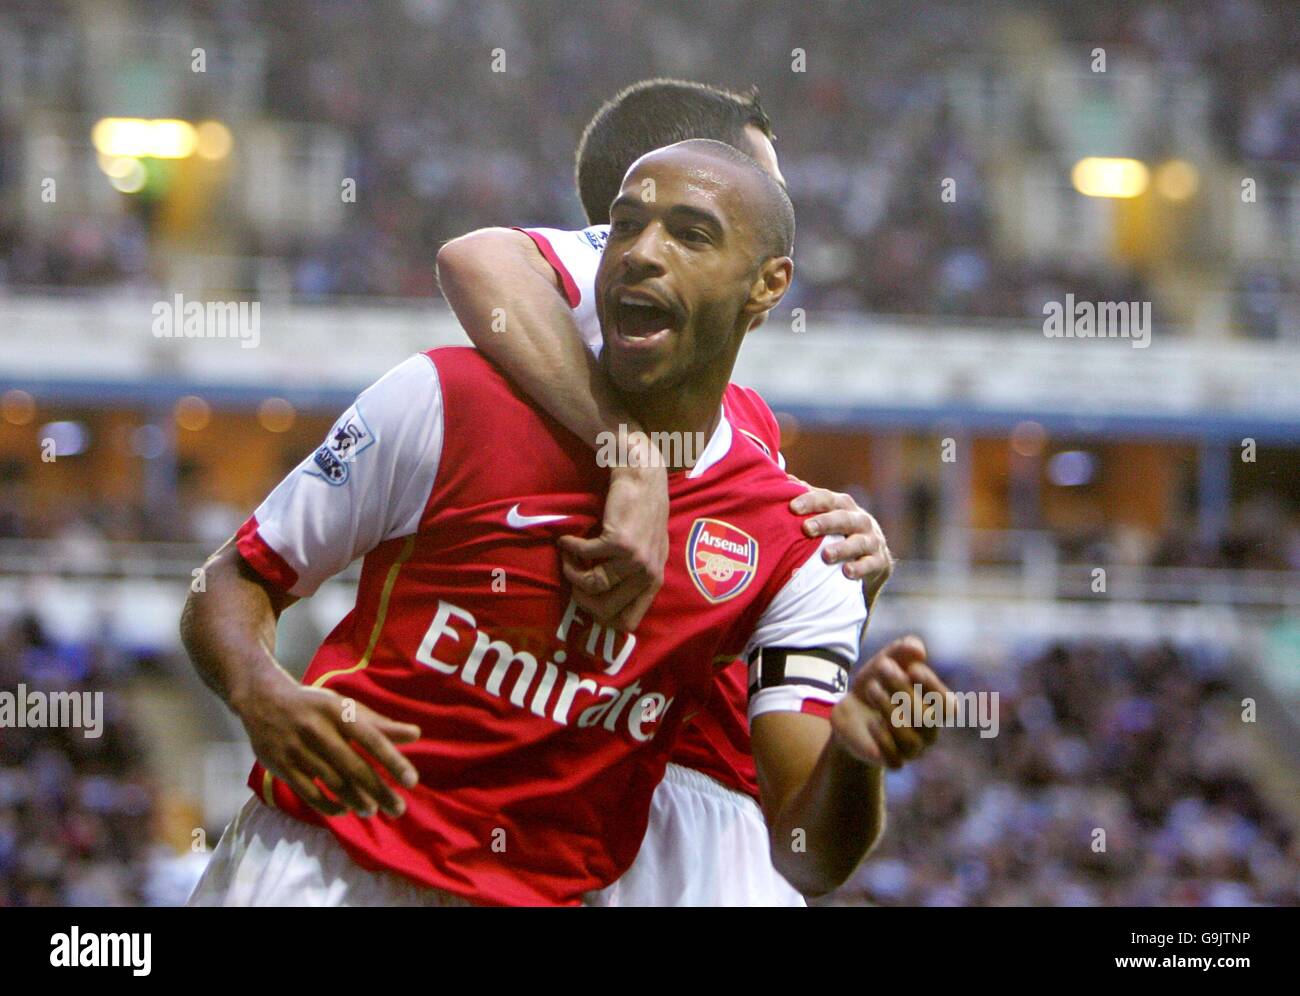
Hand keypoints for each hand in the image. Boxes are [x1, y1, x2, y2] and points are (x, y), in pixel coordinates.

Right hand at [237, 673, 420, 818]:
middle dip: (379, 790)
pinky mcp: (282, 766)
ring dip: (356, 800)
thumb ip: (380, 724)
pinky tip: (343, 811)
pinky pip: (308, 792)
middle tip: (399, 809)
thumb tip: (416, 735)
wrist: (263, 701)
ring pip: (332, 782)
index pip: (371, 739)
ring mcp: (298, 750)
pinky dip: (328, 805)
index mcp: (339, 712)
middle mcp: (318, 730)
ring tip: (372, 811)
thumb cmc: (315, 706)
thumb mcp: (346, 707)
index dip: (392, 761)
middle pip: (354, 767)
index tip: (411, 781)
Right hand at [558, 462, 667, 630]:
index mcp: (654, 582)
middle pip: (604, 610)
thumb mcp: (648, 552)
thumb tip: (606, 604)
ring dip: (571, 571)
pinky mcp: (619, 542)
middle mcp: (647, 574)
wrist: (644, 479)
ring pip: (591, 584)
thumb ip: (634, 577)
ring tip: (567, 557)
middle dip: (580, 597)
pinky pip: (584, 555)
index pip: (627, 622)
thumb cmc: (643, 514)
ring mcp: (634, 560)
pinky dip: (569, 547)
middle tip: (572, 579)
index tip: (587, 601)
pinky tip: (566, 539)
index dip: (601, 618)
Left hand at [790, 488, 892, 602]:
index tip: (792, 507)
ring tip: (825, 556)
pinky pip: (871, 564)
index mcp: (844, 506)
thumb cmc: (840, 532)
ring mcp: (872, 540)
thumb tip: (785, 479)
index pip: (827, 499)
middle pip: (843, 518)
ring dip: (842, 548)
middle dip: (825, 522)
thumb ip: (810, 498)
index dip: (811, 501)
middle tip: (806, 528)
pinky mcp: (879, 561)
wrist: (873, 559)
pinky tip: (847, 572)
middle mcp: (860, 520)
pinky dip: (860, 568)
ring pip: (859, 542)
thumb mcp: (829, 513)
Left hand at [831, 636, 950, 768]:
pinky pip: (895, 760)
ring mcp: (912, 749)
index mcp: (937, 707)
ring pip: (911, 740)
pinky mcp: (891, 760)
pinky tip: (872, 722)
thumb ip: (903, 651)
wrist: (850, 708)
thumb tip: (918, 650)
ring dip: (890, 710)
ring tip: (872, 688)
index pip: (948, 705)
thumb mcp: (886, 660)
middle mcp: (929, 731)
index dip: (933, 687)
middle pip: (927, 719)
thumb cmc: (879, 682)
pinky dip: (884, 740)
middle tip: (883, 667)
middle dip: (903, 690)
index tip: (912, 668)